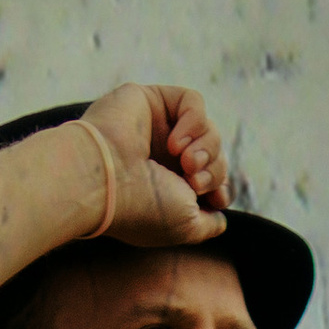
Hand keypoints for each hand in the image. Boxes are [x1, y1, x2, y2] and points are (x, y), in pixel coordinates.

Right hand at [82, 84, 228, 244]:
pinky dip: (194, 121)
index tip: (216, 197)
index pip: (211, 180)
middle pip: (214, 156)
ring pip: (208, 129)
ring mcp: (158, 130)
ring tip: (186, 162)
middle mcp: (163, 159)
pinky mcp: (152, 100)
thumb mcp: (187, 228)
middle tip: (193, 181)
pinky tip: (176, 142)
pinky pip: (193, 101)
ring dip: (206, 149)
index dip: (221, 186)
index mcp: (168, 188)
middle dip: (214, 170)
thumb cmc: (141, 208)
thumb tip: (222, 216)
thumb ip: (208, 224)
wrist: (106, 182)